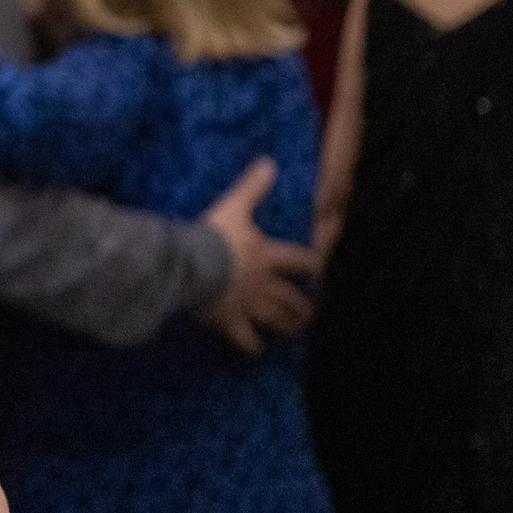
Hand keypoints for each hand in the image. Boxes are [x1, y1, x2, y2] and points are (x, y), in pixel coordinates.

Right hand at [194, 158, 316, 355]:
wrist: (193, 265)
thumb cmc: (214, 236)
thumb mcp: (234, 207)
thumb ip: (252, 187)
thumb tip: (269, 162)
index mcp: (267, 256)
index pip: (299, 260)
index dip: (311, 264)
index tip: (318, 269)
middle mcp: (264, 284)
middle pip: (291, 297)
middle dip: (302, 305)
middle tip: (309, 312)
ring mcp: (249, 305)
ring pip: (275, 318)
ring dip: (286, 324)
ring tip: (294, 330)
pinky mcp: (231, 320)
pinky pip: (245, 337)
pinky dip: (252, 345)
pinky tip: (256, 350)